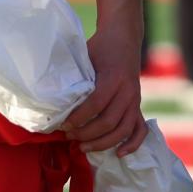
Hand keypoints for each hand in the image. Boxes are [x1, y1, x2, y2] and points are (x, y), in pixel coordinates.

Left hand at [64, 22, 146, 155]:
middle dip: (86, 134)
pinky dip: (132, 144)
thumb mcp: (85, 56)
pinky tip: (118, 154)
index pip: (95, 105)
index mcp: (113, 78)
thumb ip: (75, 77)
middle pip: (108, 122)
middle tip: (68, 136)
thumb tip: (52, 97)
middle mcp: (127, 91)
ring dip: (103, 143)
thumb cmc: (100, 47)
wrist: (124, 37)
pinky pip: (140, 129)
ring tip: (83, 147)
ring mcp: (135, 100)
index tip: (62, 124)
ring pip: (123, 130)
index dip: (78, 118)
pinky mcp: (138, 105)